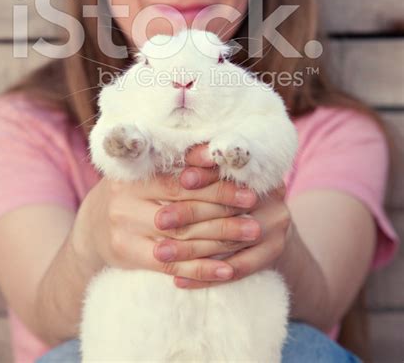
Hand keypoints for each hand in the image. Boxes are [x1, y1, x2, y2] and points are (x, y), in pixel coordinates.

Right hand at [74, 154, 257, 283]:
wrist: (92, 227)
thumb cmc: (132, 191)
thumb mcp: (146, 172)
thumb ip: (176, 162)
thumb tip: (218, 149)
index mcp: (133, 173)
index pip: (180, 180)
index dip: (215, 182)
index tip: (247, 186)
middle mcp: (124, 199)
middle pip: (183, 207)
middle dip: (224, 209)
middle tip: (255, 210)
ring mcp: (123, 228)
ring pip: (180, 236)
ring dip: (220, 238)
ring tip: (252, 234)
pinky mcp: (126, 254)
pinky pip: (170, 264)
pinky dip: (200, 269)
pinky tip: (226, 270)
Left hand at [152, 144, 290, 288]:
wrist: (266, 220)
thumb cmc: (228, 189)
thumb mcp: (218, 173)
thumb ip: (202, 163)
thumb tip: (179, 156)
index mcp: (258, 170)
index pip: (230, 172)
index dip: (204, 175)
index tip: (179, 180)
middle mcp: (273, 196)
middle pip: (227, 208)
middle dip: (190, 214)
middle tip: (159, 220)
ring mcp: (276, 226)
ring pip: (228, 241)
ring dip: (191, 250)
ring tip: (161, 253)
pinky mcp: (274, 252)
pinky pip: (238, 268)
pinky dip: (206, 276)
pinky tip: (179, 279)